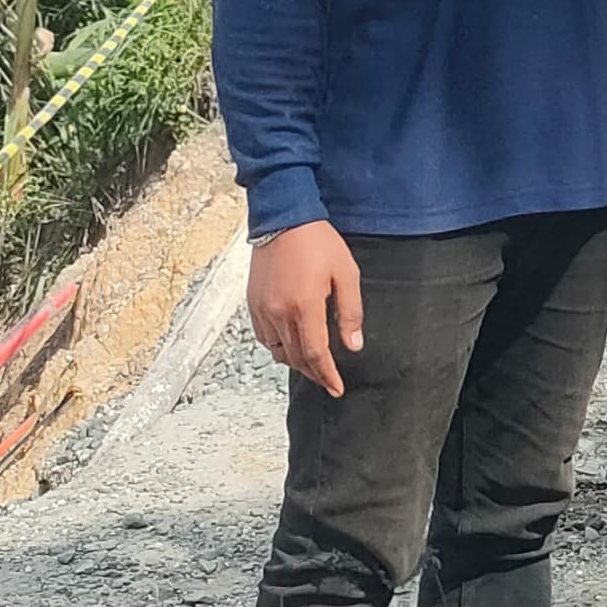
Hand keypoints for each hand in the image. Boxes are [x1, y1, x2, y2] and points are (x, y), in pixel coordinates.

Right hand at [245, 219, 364, 396]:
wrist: (283, 218)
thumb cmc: (317, 241)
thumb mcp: (346, 273)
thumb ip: (350, 312)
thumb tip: (353, 345)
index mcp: (304, 306)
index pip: (316, 355)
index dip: (327, 376)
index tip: (336, 388)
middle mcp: (279, 312)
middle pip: (296, 358)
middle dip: (314, 374)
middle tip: (328, 380)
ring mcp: (263, 309)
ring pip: (278, 351)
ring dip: (296, 362)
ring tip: (312, 364)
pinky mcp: (253, 303)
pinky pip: (264, 337)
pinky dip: (278, 347)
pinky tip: (290, 343)